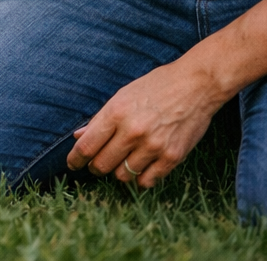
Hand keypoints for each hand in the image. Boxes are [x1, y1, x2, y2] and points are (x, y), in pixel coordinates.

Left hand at [66, 57, 222, 187]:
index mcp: (116, 112)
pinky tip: (140, 167)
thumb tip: (78, 137)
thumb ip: (100, 119)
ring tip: (121, 161)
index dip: (75, 159)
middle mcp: (133, 131)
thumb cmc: (154, 87)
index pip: (87, 146)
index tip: (72, 164)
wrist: (194, 85)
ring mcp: (153, 146)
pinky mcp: (172, 157)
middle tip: (96, 164)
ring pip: (123, 176)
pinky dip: (139, 178)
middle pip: (102, 164)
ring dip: (118, 172)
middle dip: (95, 167)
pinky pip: (147, 181)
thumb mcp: (122, 96)